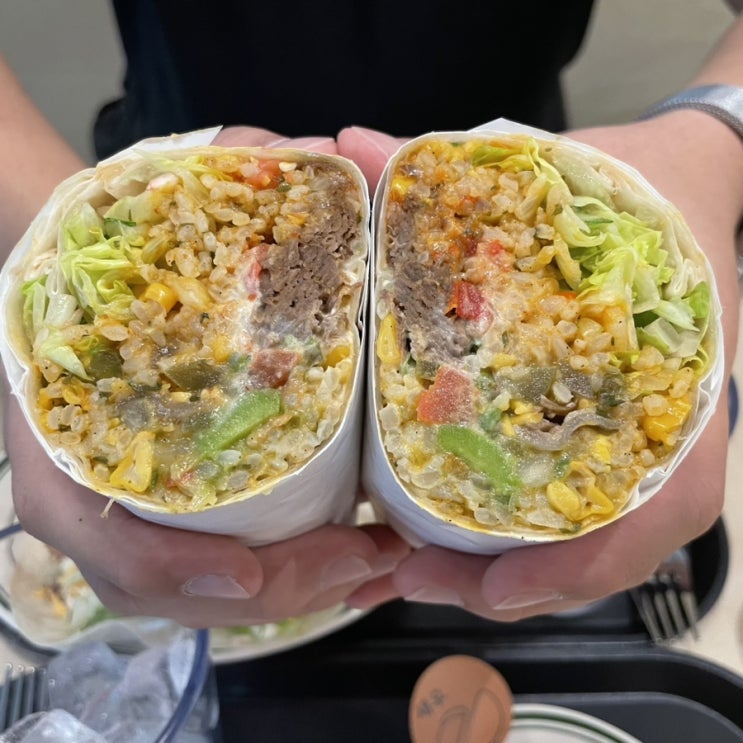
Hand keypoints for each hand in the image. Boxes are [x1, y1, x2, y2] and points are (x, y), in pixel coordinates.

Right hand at [4, 126, 409, 627]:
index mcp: (62, 419)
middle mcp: (83, 481)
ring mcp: (117, 501)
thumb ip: (223, 171)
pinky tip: (339, 562)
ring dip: (287, 595)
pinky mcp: (154, 504)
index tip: (250, 566)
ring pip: (194, 592)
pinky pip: (206, 574)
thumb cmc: (103, 245)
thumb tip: (323, 150)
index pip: (97, 529)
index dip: (170, 562)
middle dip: (274, 587)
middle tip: (368, 560)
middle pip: (166, 580)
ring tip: (372, 567)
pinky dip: (273, 584)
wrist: (61, 269)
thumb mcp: (146, 195)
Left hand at [338, 118, 739, 619]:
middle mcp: (667, 432)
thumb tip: (350, 146)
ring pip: (585, 547)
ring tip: (410, 570)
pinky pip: (574, 513)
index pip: (658, 511)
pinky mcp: (613, 437)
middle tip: (408, 577)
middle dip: (505, 584)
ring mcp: (643, 443)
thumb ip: (455, 165)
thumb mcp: (564, 176)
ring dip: (501, 576)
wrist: (691, 185)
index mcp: (680, 383)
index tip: (491, 587)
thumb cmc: (641, 196)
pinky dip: (515, 542)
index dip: (577, 565)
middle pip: (603, 553)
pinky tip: (445, 536)